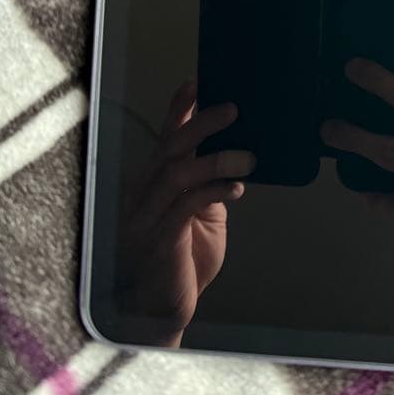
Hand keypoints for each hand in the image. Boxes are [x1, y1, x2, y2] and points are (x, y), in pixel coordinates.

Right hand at [115, 81, 254, 347]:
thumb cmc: (183, 260)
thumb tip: (236, 151)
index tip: (197, 82)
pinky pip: (185, 207)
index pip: (165, 138)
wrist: (161, 311)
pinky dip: (213, 191)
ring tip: (248, 156)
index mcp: (153, 183)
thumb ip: (208, 182)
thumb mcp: (199, 213)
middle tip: (234, 108)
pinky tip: (237, 187)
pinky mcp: (161, 240)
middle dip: (202, 123)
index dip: (179, 110)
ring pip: (178, 173)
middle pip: (171, 147)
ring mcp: (148, 217)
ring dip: (216, 159)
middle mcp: (145, 194)